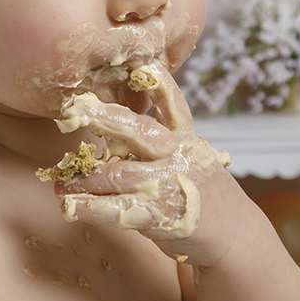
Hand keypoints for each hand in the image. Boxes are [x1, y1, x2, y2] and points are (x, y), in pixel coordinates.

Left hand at [46, 64, 233, 261]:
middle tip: (73, 110)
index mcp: (185, 137)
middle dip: (102, 117)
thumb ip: (157, 147)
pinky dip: (91, 209)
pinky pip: (118, 209)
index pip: (171, 101)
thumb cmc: (203, 196)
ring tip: (61, 182)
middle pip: (137, 129)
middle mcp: (177, 154)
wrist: (238, 238)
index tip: (135, 62)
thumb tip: (111, 135)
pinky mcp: (161, 213)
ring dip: (84, 179)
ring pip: (118, 173)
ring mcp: (169, 183)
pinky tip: (71, 209)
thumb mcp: (191, 161)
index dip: (154, 81)